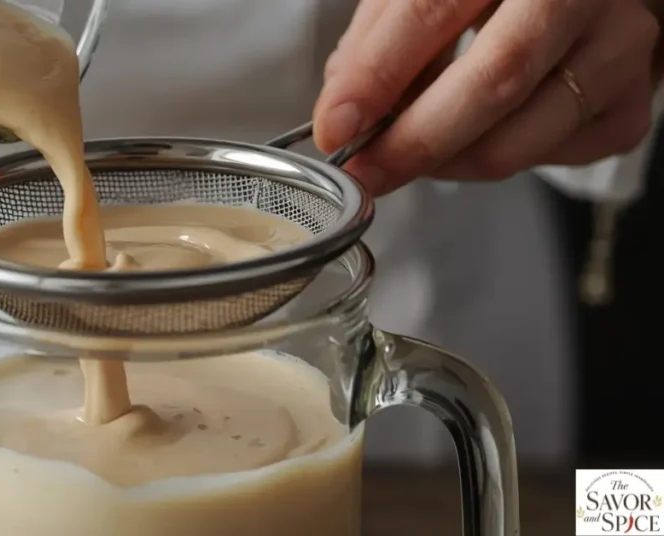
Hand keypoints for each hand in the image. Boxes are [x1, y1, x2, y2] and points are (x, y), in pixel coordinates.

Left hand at [314, 0, 660, 194]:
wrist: (579, 5)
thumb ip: (377, 43)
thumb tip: (340, 112)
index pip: (433, 12)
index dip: (376, 76)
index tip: (336, 127)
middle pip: (492, 83)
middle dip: (412, 143)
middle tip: (365, 170)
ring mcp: (616, 52)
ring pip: (514, 141)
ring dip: (442, 164)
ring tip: (407, 152)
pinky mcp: (626, 111)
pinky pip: (540, 163)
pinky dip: (484, 162)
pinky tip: (469, 136)